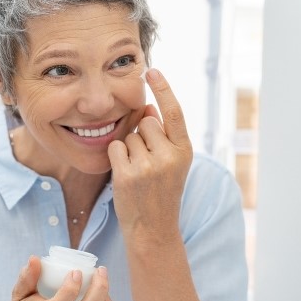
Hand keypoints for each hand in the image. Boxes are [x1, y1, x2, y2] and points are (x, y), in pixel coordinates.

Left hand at [107, 68, 192, 243]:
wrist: (154, 230)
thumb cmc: (161, 193)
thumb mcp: (172, 164)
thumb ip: (163, 136)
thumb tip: (149, 109)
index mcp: (185, 151)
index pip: (173, 112)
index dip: (164, 89)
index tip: (152, 70)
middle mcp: (169, 156)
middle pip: (146, 122)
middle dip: (141, 135)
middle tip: (148, 163)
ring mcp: (148, 166)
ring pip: (129, 135)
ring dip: (129, 149)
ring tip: (139, 173)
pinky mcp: (127, 175)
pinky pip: (115, 148)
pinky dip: (116, 158)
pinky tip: (126, 176)